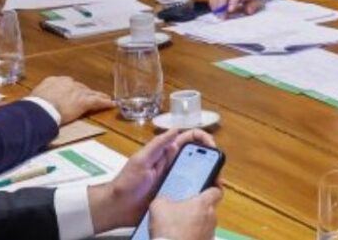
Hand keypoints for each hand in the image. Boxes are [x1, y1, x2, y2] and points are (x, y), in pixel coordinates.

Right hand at [29, 76, 113, 124]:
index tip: (73, 93)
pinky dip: (105, 103)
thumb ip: (39, 97)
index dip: (71, 90)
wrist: (40, 108)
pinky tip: (111, 104)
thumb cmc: (33, 105)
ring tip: (105, 98)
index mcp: (54, 80)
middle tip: (89, 97)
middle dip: (85, 92)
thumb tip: (32, 104)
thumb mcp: (34, 97)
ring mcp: (77, 91)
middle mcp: (67, 83)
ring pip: (90, 93)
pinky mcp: (84, 101)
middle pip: (80, 87)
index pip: (66, 83)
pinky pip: (97, 102)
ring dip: (98, 96)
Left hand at [88, 129, 216, 230]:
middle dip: (210, 157)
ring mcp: (174, 180)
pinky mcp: (174, 194)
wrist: (118, 208)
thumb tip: (176, 128)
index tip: (212, 146)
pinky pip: (191, 190)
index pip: (188, 139)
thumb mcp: (141, 160)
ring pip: (197, 173)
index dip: (202, 138)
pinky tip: (206, 195)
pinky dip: (201, 190)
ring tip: (216, 182)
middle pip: (197, 155)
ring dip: (208, 175)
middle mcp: (173, 164)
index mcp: (166, 152)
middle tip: (218, 167)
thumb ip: (157, 145)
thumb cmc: (127, 182)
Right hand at [149, 188, 221, 239]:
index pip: (217, 191)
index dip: (215, 186)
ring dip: (197, 223)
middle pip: (210, 208)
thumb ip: (165, 199)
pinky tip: (182, 237)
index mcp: (203, 203)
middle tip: (186, 209)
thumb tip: (165, 200)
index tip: (212, 183)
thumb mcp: (158, 206)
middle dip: (199, 208)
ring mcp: (210, 233)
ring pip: (206, 223)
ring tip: (181, 227)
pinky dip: (194, 236)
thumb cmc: (168, 227)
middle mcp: (212, 217)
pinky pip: (202, 236)